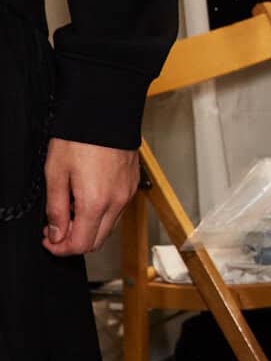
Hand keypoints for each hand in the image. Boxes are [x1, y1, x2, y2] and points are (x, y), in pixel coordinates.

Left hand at [42, 138, 139, 256]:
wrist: (105, 113)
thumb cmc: (80, 137)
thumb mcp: (55, 173)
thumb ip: (55, 209)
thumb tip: (56, 233)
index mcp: (95, 202)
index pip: (80, 244)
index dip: (60, 248)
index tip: (49, 240)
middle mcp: (116, 202)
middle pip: (96, 241)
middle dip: (74, 241)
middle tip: (55, 229)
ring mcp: (127, 194)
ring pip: (108, 227)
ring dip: (88, 228)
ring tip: (70, 210)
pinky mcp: (132, 185)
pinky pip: (117, 211)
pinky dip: (101, 214)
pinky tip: (87, 198)